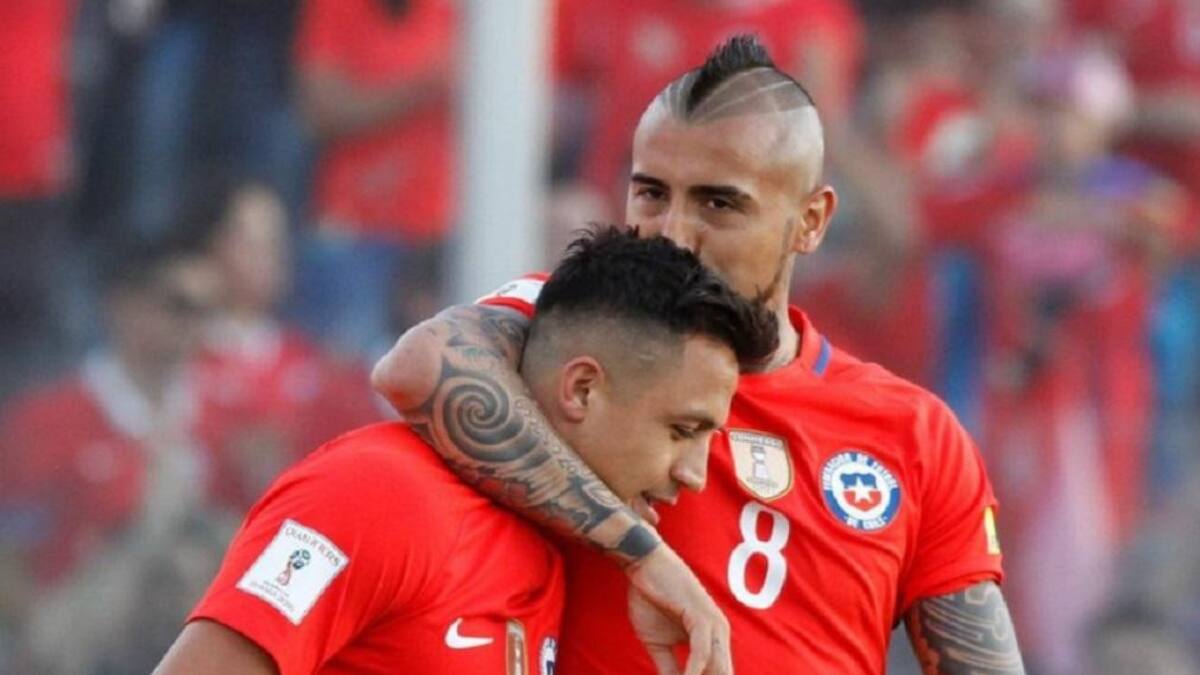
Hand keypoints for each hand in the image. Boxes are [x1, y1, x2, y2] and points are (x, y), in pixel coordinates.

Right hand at [626, 545, 732, 674]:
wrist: (642, 565)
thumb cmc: (651, 598)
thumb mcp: (658, 642)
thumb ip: (668, 667)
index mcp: (712, 639)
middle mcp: (719, 632)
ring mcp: (712, 623)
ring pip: (718, 666)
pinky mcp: (700, 614)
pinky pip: (703, 649)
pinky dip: (696, 668)